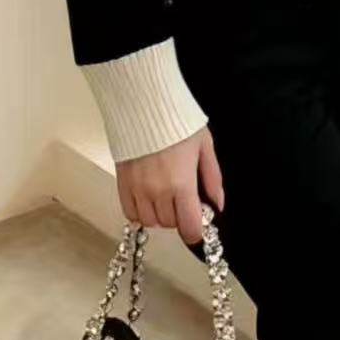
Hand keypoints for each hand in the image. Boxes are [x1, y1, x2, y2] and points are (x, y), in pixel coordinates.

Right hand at [116, 127, 223, 245]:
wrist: (146, 106)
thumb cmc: (179, 124)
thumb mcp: (205, 147)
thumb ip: (212, 179)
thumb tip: (217, 205)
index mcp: (182, 184)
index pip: (189, 226)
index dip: (196, 232)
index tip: (199, 227)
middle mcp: (158, 192)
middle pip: (169, 224)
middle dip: (180, 216)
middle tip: (185, 198)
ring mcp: (137, 190)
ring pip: (150, 221)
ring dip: (160, 214)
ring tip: (166, 194)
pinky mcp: (122, 184)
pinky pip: (130, 213)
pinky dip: (140, 211)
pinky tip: (149, 197)